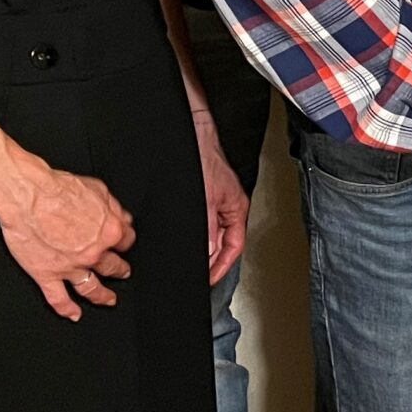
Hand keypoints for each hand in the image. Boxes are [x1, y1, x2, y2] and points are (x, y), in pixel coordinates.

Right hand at [0, 153, 136, 321]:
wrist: (27, 195)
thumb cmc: (57, 189)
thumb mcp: (98, 189)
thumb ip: (114, 207)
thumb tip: (124, 218)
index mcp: (108, 231)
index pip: (126, 240)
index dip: (124, 241)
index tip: (123, 244)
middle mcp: (93, 252)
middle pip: (113, 266)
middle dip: (120, 269)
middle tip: (122, 272)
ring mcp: (70, 267)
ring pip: (91, 288)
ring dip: (102, 296)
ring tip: (109, 300)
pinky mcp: (47, 274)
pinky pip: (59, 298)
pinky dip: (67, 310)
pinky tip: (74, 315)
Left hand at [197, 112, 250, 285]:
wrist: (190, 132)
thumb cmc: (204, 156)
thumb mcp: (205, 199)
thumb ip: (207, 228)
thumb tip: (205, 253)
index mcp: (235, 210)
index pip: (233, 247)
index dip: (221, 267)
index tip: (207, 279)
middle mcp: (224, 208)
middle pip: (219, 243)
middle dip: (207, 259)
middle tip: (193, 273)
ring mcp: (211, 203)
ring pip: (206, 233)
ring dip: (197, 246)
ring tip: (185, 259)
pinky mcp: (197, 198)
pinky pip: (196, 223)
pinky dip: (187, 233)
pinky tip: (176, 238)